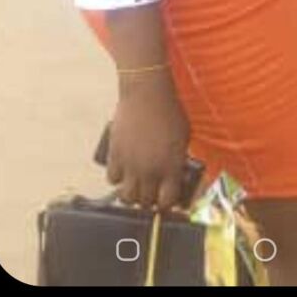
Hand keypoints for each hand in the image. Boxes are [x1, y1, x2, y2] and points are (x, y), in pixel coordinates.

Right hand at [107, 73, 190, 210]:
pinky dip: (117, 178)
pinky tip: (122, 171)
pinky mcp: (115, 155)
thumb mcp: (184, 136)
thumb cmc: (169, 110)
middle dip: (149, 200)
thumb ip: (179, 159)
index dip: (167, 203)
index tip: (166, 199)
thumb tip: (176, 174)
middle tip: (150, 192)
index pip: (167, 202)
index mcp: (171, 167)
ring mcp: (131, 164)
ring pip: (127, 197)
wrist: (146, 93)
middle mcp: (150, 170)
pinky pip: (112, 179)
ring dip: (131, 195)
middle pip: (146, 203)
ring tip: (135, 185)